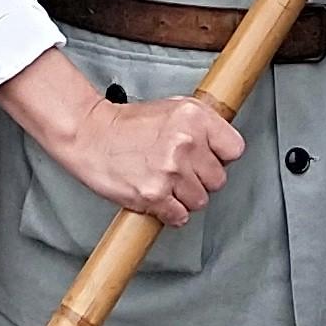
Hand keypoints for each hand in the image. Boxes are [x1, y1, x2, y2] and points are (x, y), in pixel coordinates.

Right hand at [0, 59, 239, 227]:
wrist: (90, 135)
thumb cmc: (129, 124)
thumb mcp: (173, 108)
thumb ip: (203, 125)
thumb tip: (225, 147)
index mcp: (194, 117)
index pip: (235, 149)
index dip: (220, 157)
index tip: (207, 157)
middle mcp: (185, 142)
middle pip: (218, 179)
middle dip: (200, 179)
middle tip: (178, 170)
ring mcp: (170, 170)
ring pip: (200, 201)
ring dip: (184, 197)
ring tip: (165, 182)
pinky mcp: (154, 194)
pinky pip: (179, 216)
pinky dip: (170, 213)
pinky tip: (158, 198)